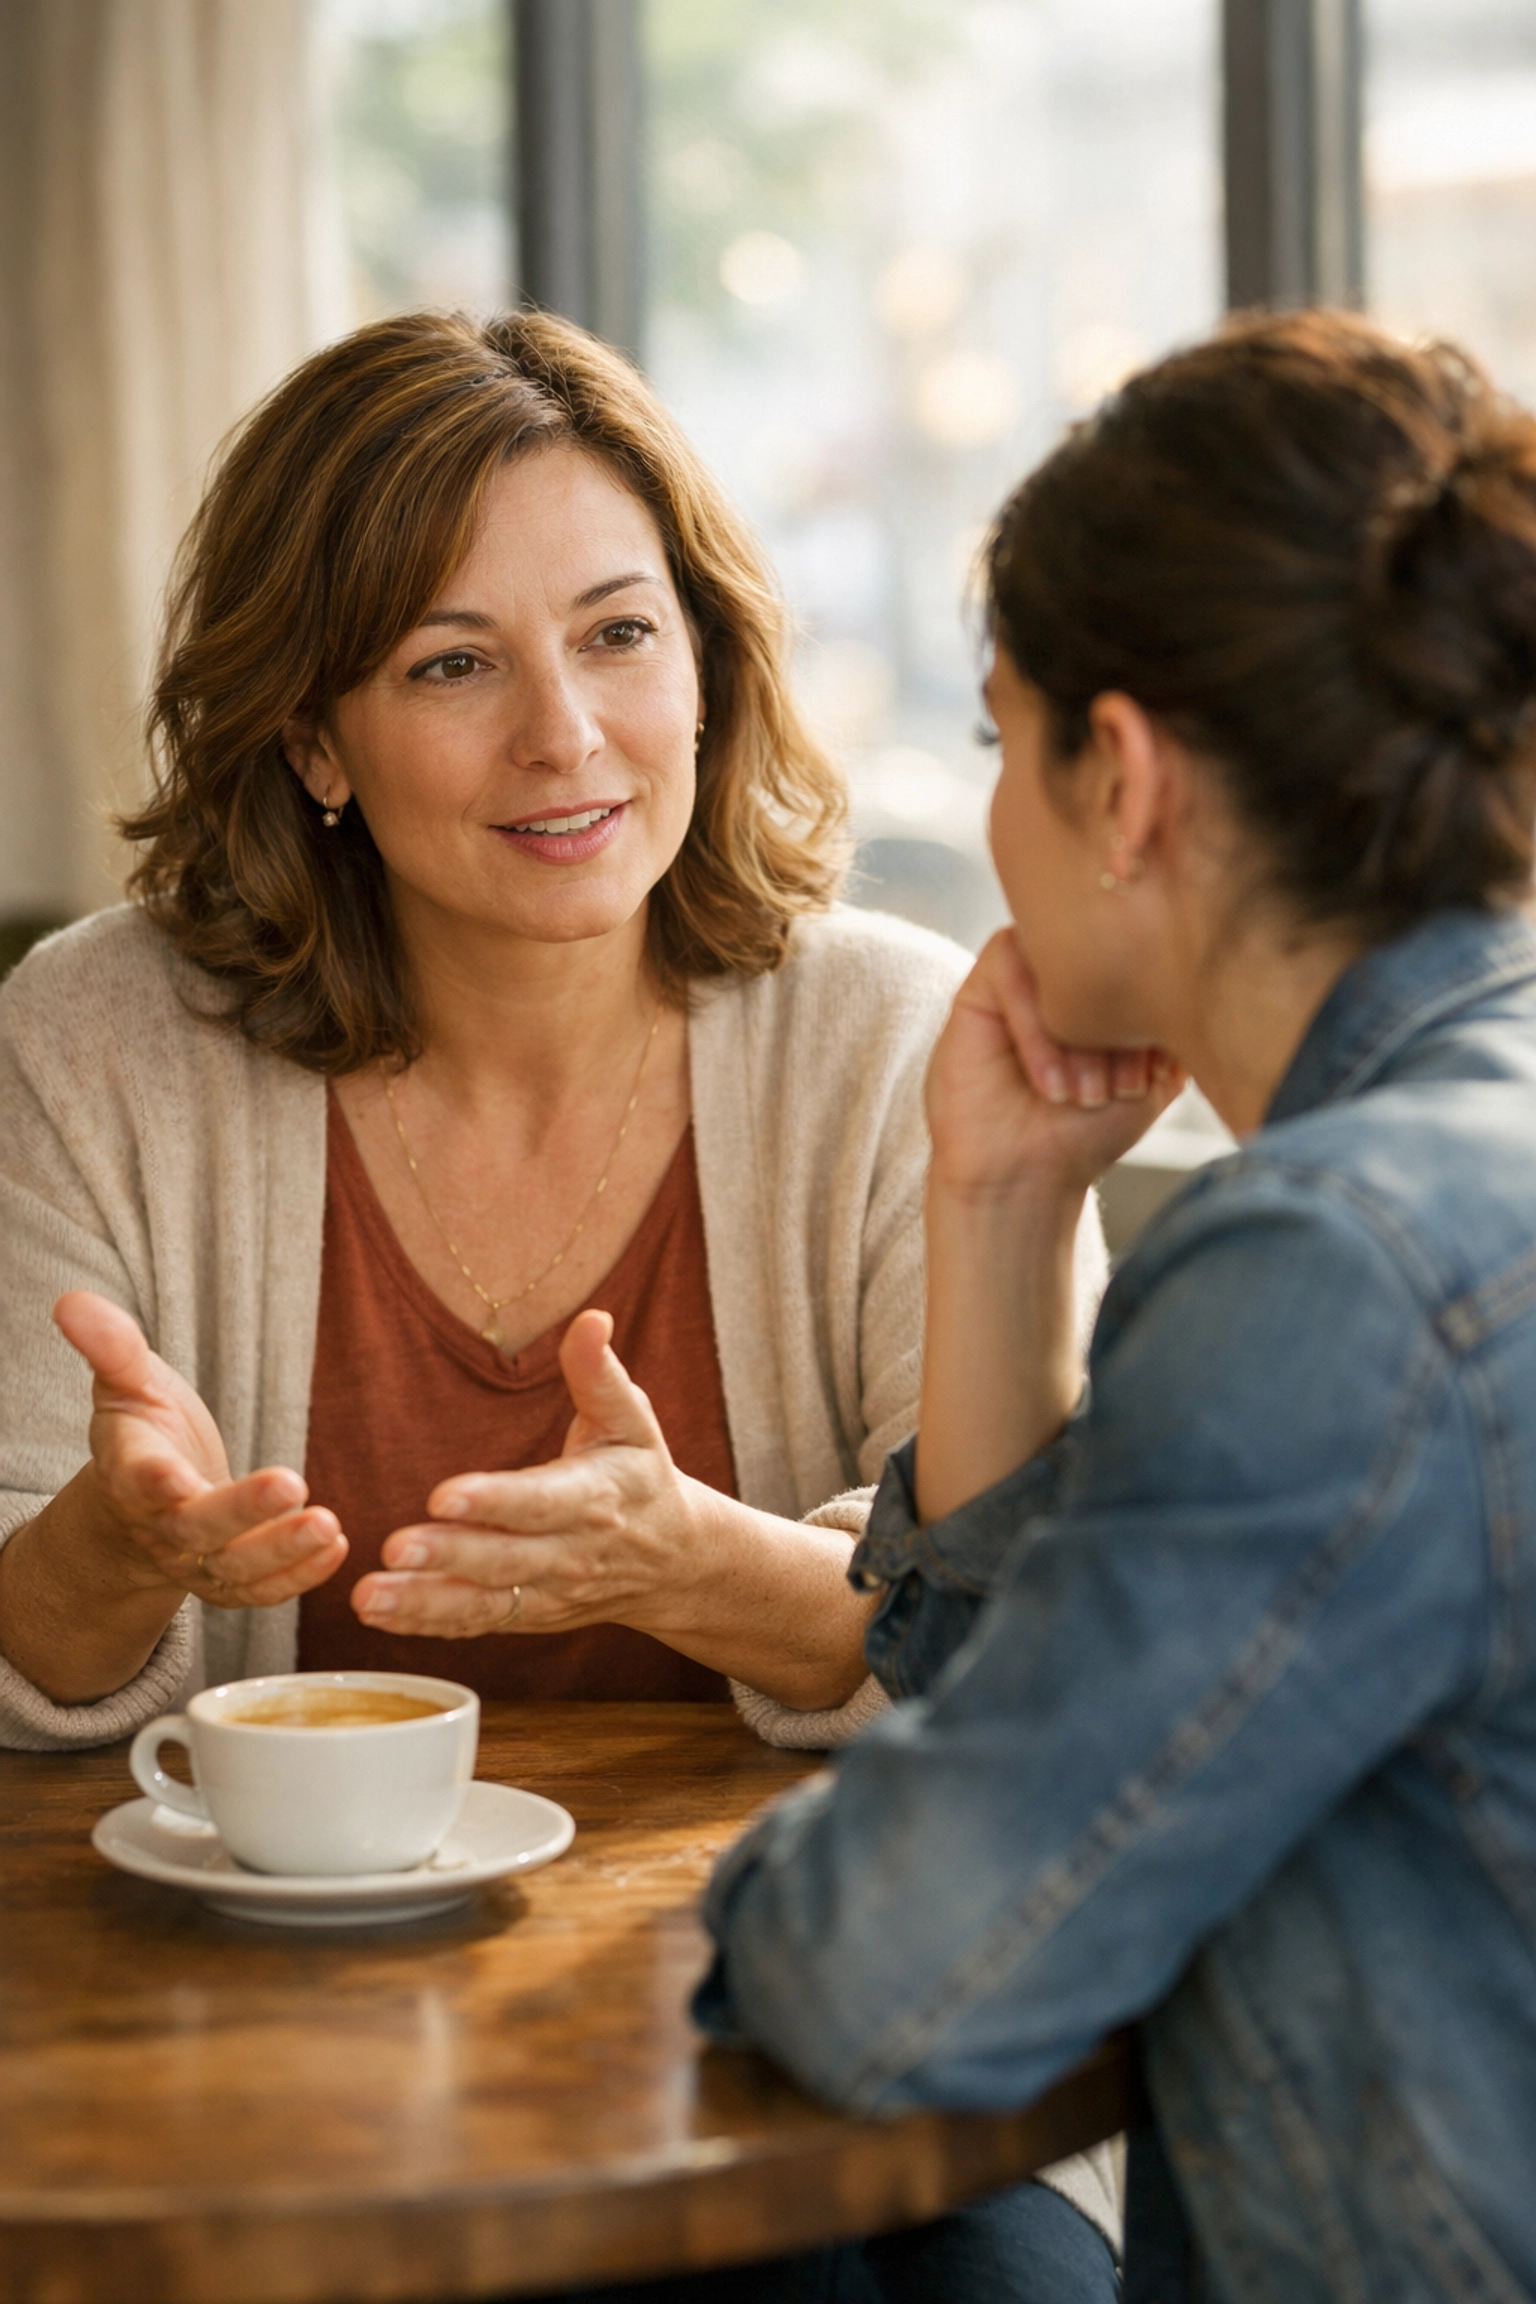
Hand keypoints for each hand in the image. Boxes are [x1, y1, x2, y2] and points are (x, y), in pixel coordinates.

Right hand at [52, 1291, 346, 1608]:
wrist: (145, 1501)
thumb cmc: (143, 1430)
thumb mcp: (126, 1384)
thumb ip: (111, 1348)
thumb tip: (70, 1299)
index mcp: (128, 1473)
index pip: (137, 1482)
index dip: (155, 1481)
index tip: (177, 1476)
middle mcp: (159, 1525)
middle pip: (196, 1529)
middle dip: (242, 1512)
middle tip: (293, 1483)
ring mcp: (194, 1560)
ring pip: (233, 1569)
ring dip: (282, 1553)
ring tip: (330, 1526)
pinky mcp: (227, 1580)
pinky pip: (259, 1592)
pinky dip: (299, 1578)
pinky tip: (338, 1547)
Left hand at [353, 1309, 706, 1637]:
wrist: (675, 1561)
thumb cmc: (641, 1477)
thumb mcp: (633, 1421)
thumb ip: (600, 1374)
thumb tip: (591, 1319)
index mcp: (594, 1498)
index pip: (540, 1502)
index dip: (494, 1501)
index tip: (443, 1496)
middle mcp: (571, 1553)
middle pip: (505, 1560)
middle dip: (448, 1556)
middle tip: (393, 1546)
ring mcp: (549, 1593)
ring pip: (485, 1603)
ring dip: (424, 1602)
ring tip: (369, 1598)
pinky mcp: (529, 1617)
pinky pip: (477, 1624)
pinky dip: (428, 1626)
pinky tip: (380, 1617)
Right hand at [926, 929, 1183, 1202]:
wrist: (1028, 1178)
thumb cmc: (1086, 1134)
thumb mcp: (1152, 1081)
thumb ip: (1174, 1031)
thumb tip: (1193, 985)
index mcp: (1109, 988)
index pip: (1143, 957)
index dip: (1155, 1011)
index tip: (1153, 1078)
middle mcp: (1064, 978)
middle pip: (1102, 954)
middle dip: (1118, 1023)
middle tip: (1122, 1087)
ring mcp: (1022, 979)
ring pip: (1054, 964)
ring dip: (1075, 1033)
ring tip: (1085, 1095)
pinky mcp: (978, 990)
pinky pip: (1007, 967)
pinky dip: (1035, 1028)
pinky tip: (1049, 1084)